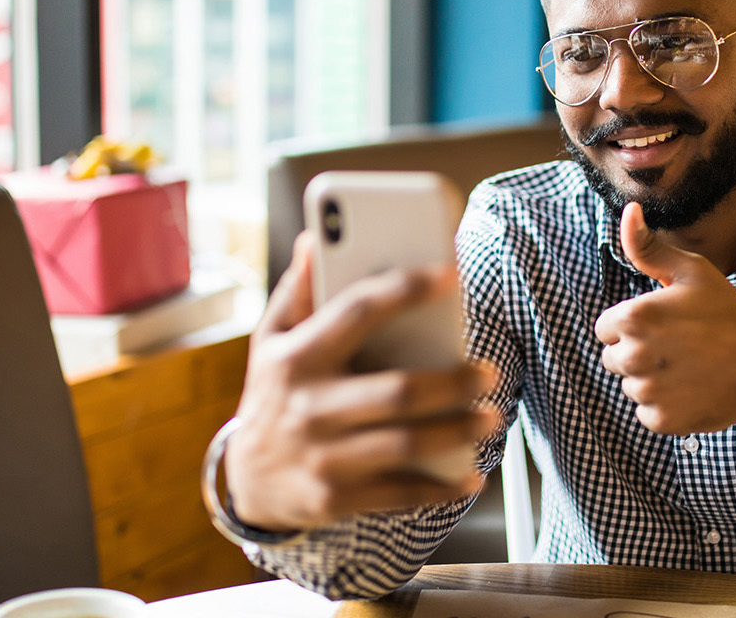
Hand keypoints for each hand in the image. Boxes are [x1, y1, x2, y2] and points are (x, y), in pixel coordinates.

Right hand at [225, 233, 499, 532]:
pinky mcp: (336, 499)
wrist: (245, 481)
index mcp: (297, 356)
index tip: (450, 274)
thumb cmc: (275, 391)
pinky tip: (471, 475)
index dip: (406, 289)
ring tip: (491, 416)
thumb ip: (299, 289)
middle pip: (397, 392)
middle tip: (489, 372)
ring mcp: (323, 457)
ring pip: (406, 444)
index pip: (357, 311)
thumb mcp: (271, 338)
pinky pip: (400, 493)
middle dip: (452, 383)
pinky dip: (442, 486)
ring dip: (458, 431)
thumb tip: (315, 236)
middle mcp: (309, 406)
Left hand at [594, 202, 735, 434]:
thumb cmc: (728, 313)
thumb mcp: (691, 271)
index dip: (632, 325)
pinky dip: (665, 405)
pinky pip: (647, 412)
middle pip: (615, 358)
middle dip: (639, 352)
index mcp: (633, 318)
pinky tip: (692, 390)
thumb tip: (628, 211)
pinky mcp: (661, 420)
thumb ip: (648, 246)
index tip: (663, 324)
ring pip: (631, 386)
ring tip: (688, 367)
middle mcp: (633, 357)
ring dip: (652, 379)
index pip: (605, 328)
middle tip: (678, 346)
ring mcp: (647, 392)